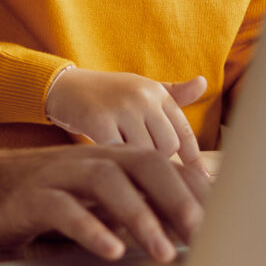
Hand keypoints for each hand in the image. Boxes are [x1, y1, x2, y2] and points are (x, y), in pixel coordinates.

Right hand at [0, 142, 212, 263]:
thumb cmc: (40, 197)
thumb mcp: (92, 199)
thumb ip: (133, 205)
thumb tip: (184, 228)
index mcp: (111, 160)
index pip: (165, 165)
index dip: (197, 190)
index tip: (227, 221)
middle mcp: (91, 161)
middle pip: (144, 164)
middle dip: (178, 198)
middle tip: (204, 235)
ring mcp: (60, 176)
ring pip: (108, 183)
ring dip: (140, 216)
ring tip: (162, 251)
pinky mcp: (32, 197)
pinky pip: (64, 209)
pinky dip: (90, 228)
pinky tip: (110, 250)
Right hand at [45, 68, 207, 165]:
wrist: (62, 87)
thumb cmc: (105, 94)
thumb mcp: (139, 89)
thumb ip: (173, 93)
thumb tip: (204, 83)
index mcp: (156, 93)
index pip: (184, 131)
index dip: (192, 160)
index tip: (199, 183)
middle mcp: (142, 97)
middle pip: (168, 147)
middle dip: (159, 165)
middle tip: (145, 174)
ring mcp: (120, 107)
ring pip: (144, 153)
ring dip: (136, 168)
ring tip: (127, 172)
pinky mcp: (97, 119)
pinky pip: (117, 153)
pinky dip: (115, 166)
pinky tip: (110, 169)